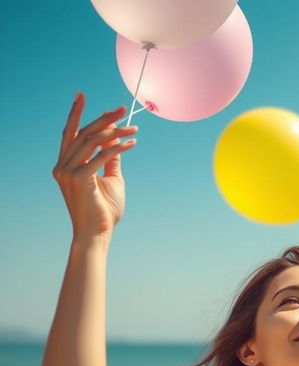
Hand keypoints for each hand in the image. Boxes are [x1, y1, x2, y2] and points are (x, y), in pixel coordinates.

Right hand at [52, 92, 137, 241]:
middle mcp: (62, 166)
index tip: (82, 96)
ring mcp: (67, 172)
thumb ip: (110, 160)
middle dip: (103, 118)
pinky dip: (118, 147)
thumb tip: (116, 141)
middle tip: (121, 109)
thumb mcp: (111, 180)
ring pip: (92, 142)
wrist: (97, 233)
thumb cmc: (104, 211)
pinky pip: (101, 155)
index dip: (76, 114)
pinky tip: (132, 143)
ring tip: (133, 128)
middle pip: (83, 133)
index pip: (71, 134)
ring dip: (115, 132)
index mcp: (65, 165)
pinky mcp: (78, 178)